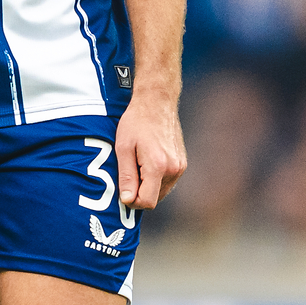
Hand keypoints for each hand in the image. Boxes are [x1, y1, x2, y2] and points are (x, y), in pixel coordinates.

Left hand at [114, 95, 186, 211]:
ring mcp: (180, 167)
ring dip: (148, 186)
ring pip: (161, 192)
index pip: (147, 202)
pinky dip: (156, 178)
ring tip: (138, 163)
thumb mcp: (123, 148)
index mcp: (158, 166)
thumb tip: (127, 200)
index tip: (123, 188)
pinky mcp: (182, 164)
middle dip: (140, 192)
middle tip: (129, 171)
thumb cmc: (136, 122)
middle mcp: (173, 169)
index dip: (132, 200)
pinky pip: (167, 182)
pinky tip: (147, 160)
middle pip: (154, 199)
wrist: (157, 102)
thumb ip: (126, 177)